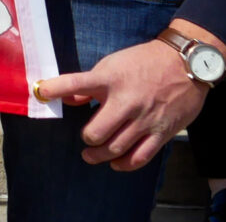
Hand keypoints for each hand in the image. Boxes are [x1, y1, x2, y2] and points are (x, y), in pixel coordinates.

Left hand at [34, 19, 225, 170]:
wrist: (186, 64)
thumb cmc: (145, 62)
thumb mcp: (113, 63)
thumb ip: (90, 83)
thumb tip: (67, 98)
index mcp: (110, 79)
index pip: (75, 83)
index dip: (54, 88)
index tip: (40, 92)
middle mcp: (126, 101)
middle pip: (96, 132)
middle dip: (87, 138)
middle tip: (85, 138)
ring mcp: (145, 119)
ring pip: (116, 148)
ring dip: (100, 155)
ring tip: (92, 154)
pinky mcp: (162, 132)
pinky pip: (140, 156)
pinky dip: (124, 164)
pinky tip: (116, 163)